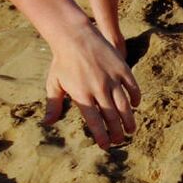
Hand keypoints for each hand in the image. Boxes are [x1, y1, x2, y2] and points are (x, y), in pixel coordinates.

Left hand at [42, 24, 139, 148]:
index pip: (94, 121)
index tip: (105, 145)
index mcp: (81, 95)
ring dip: (129, 119)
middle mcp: (98, 89)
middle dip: (117, 131)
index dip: (101, 135)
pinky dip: (135, 97)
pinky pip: (132, 87)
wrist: (75, 36)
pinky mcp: (122, 68)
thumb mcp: (54, 83)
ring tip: (131, 130)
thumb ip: (54, 105)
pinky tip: (135, 105)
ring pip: (124, 104)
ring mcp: (112, 78)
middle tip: (120, 140)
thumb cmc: (62, 62)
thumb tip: (47, 123)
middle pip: (111, 116)